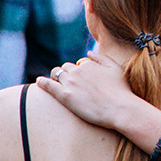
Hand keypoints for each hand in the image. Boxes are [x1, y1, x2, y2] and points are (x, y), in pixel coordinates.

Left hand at [35, 54, 160, 141]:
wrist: (120, 108)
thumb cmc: (121, 90)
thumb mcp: (116, 68)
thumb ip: (102, 58)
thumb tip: (88, 52)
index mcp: (89, 64)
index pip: (77, 64)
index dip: (77, 70)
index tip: (80, 78)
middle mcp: (77, 71)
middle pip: (64, 68)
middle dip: (65, 73)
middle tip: (68, 82)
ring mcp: (70, 83)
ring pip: (56, 74)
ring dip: (55, 77)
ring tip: (55, 83)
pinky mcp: (64, 95)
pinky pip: (48, 85)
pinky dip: (42, 82)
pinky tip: (39, 82)